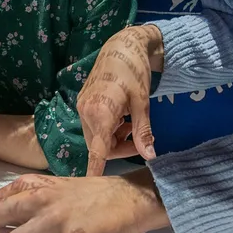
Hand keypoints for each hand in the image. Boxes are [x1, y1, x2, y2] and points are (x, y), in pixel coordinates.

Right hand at [77, 25, 163, 175]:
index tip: (89, 188)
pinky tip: (122, 117)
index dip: (94, 170)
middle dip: (119, 148)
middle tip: (140, 139)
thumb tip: (149, 156)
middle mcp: (86, 112)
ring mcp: (82, 106)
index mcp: (100, 113)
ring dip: (114, 138)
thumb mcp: (143, 102)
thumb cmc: (135, 70)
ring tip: (131, 124)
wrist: (122, 44)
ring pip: (97, 137)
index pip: (97, 150)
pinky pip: (94, 125)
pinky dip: (109, 128)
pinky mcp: (83, 102)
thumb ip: (143, 131)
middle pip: (99, 146)